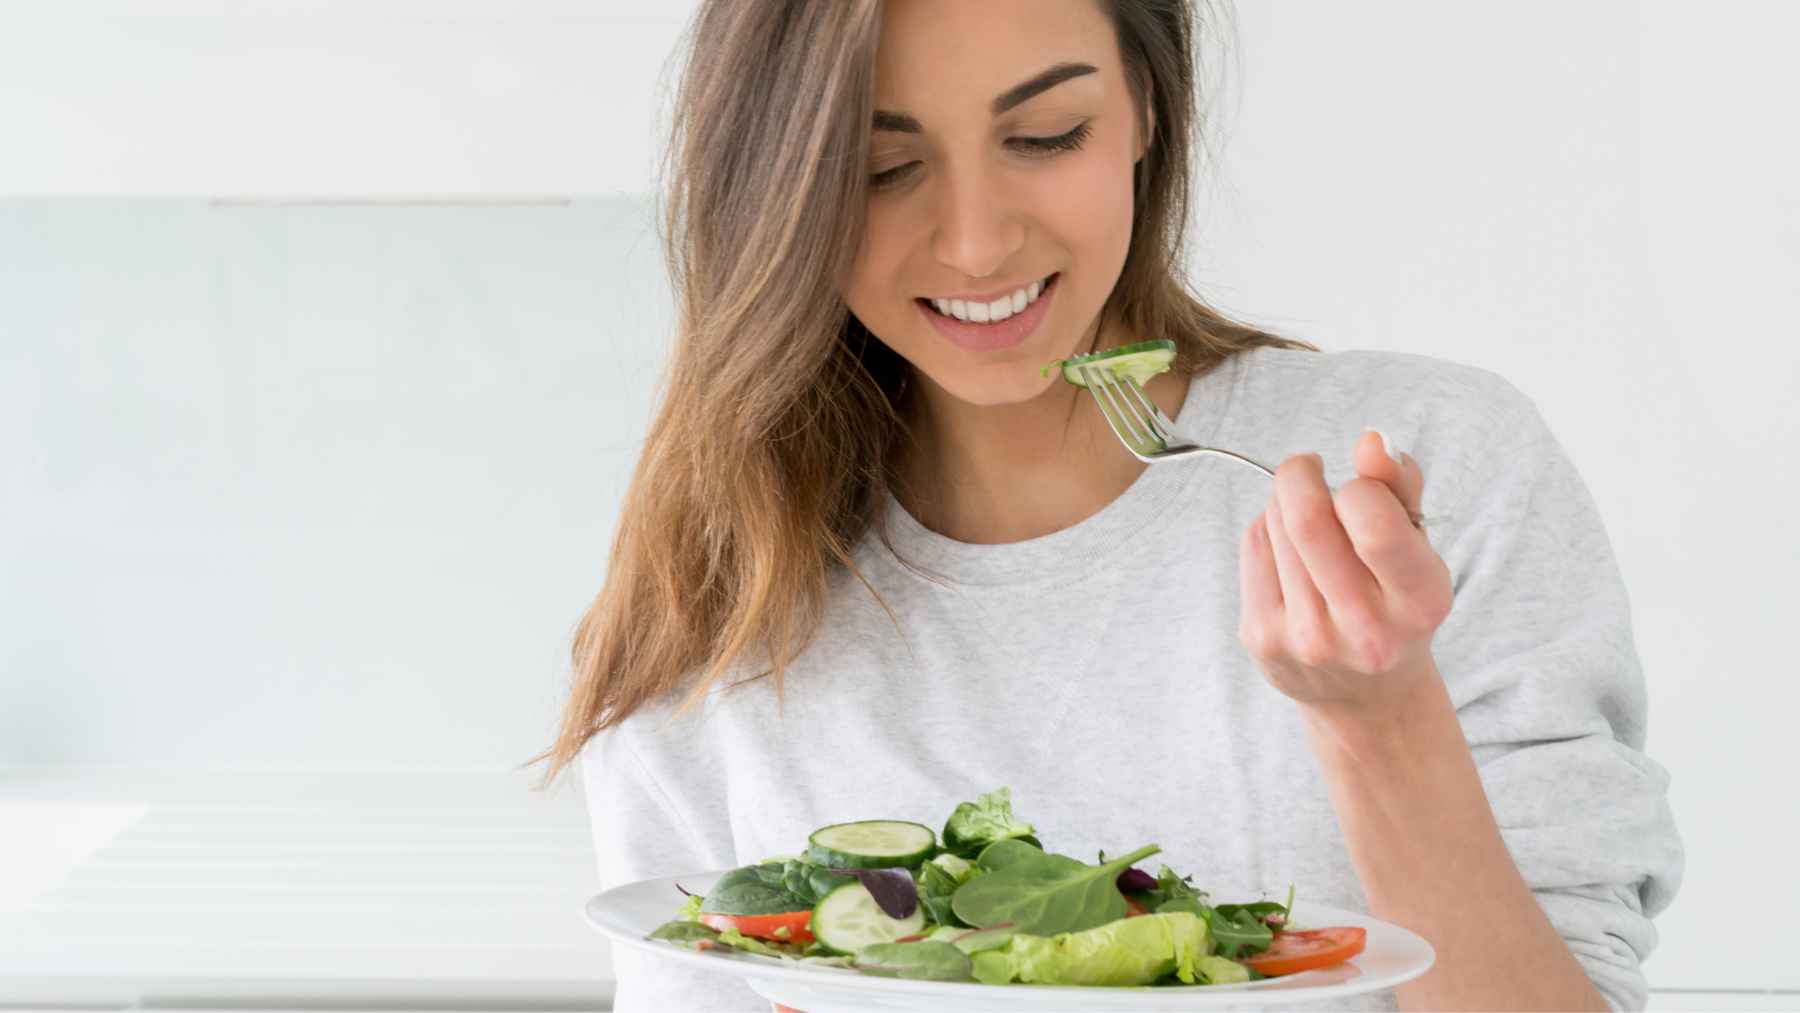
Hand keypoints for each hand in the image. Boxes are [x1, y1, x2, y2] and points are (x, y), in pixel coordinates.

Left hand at [1238, 430, 1453, 713]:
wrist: (1365, 696)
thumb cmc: (1395, 603)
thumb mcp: (1419, 548)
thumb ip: (1401, 487)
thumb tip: (1371, 441)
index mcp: (1418, 603)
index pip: (1372, 524)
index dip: (1359, 486)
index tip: (1359, 487)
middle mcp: (1364, 630)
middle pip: (1306, 518)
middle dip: (1300, 474)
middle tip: (1308, 468)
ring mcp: (1306, 639)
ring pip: (1274, 524)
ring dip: (1285, 502)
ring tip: (1308, 521)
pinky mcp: (1262, 638)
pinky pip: (1252, 545)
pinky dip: (1267, 529)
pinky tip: (1289, 549)